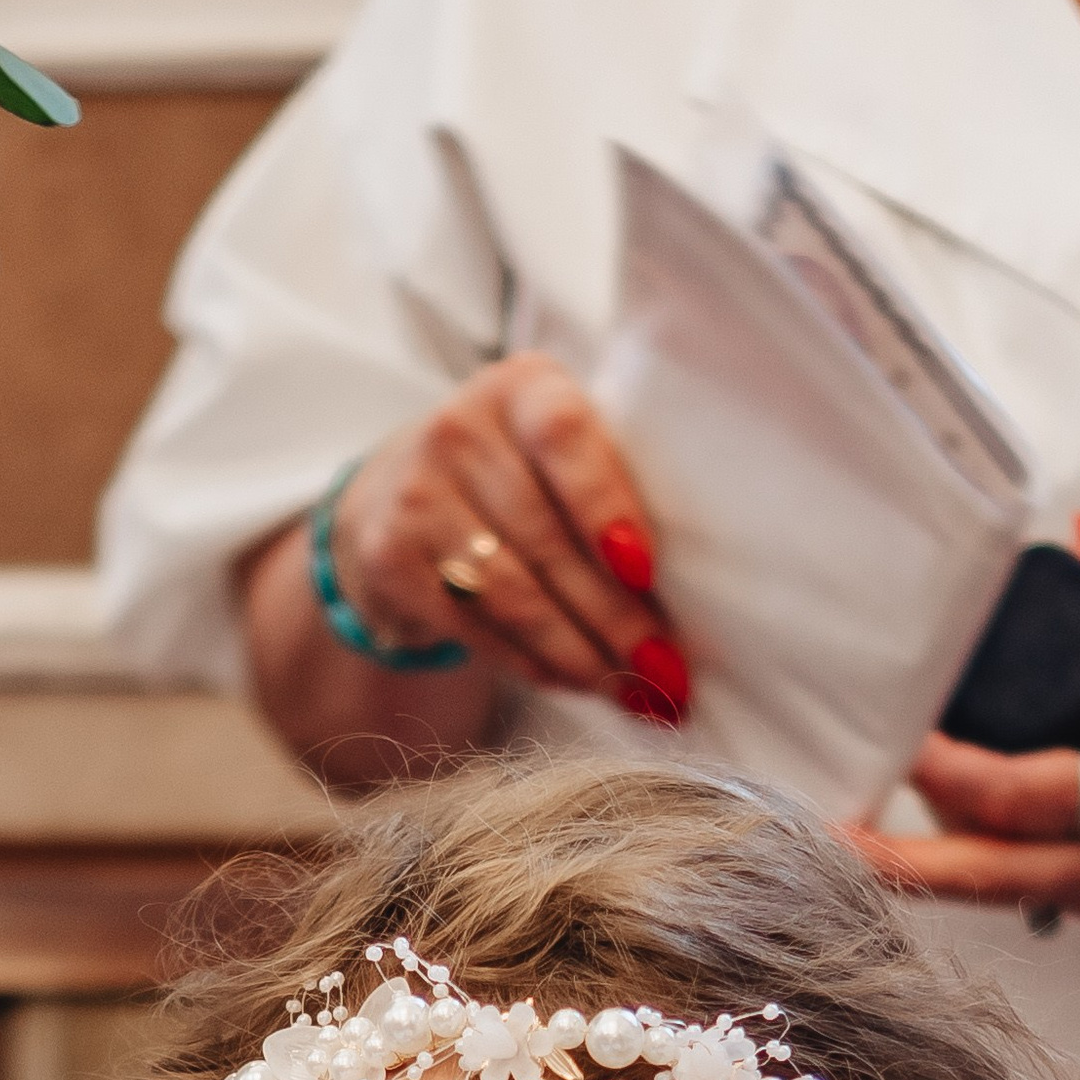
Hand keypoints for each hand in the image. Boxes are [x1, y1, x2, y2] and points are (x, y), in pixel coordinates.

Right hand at [327, 356, 689, 722]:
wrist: (397, 493)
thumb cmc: (518, 477)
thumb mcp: (560, 456)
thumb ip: (614, 492)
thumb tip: (690, 596)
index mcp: (523, 387)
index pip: (566, 439)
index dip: (605, 506)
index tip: (645, 572)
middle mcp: (460, 428)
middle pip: (548, 539)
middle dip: (617, 618)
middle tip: (667, 674)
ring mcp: (415, 492)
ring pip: (513, 593)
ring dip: (580, 654)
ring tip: (631, 692)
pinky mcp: (389, 557)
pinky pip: (474, 625)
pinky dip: (532, 664)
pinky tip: (572, 682)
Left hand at [867, 521, 1079, 936]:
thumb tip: (1078, 542)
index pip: (1019, 794)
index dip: (946, 769)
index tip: (898, 735)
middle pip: (981, 878)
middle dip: (896, 862)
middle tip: (825, 836)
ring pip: (1001, 886)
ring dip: (939, 853)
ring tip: (872, 814)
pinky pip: (1034, 885)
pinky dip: (991, 855)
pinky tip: (956, 820)